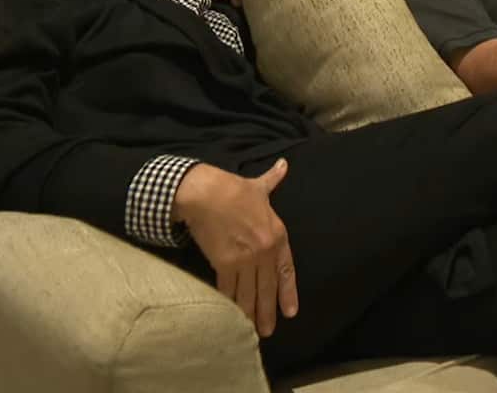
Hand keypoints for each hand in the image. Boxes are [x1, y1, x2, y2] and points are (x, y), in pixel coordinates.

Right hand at [173, 160, 297, 337]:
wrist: (206, 193)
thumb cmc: (233, 189)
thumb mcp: (258, 187)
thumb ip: (273, 181)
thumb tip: (284, 166)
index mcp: (278, 235)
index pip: (287, 270)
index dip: (288, 292)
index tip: (290, 311)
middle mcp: (265, 250)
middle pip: (268, 287)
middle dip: (268, 311)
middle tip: (269, 330)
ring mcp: (246, 259)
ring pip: (250, 293)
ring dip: (250, 313)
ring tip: (251, 330)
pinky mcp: (225, 264)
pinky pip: (229, 290)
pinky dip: (230, 304)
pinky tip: (230, 317)